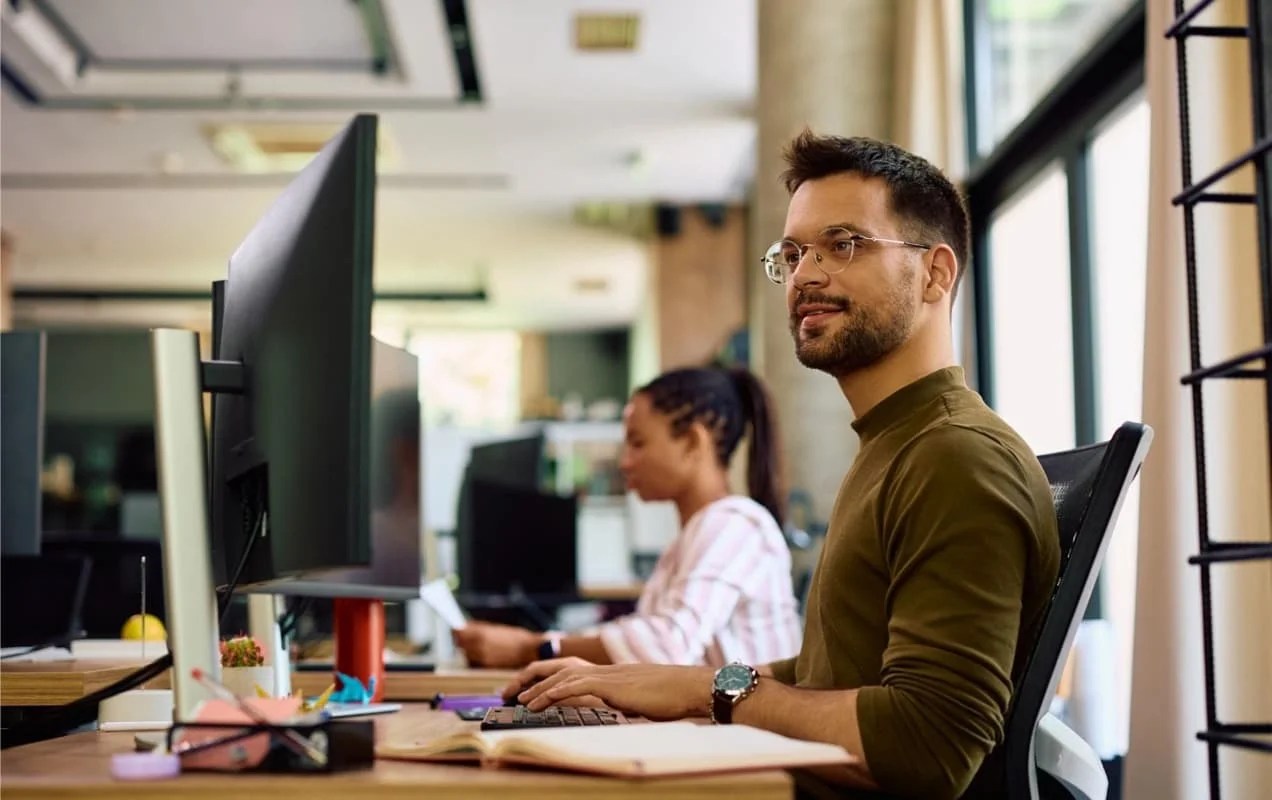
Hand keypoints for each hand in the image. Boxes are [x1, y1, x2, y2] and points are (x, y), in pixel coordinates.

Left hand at [452, 621, 539, 667]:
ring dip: (468, 649)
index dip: (456, 631)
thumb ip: (479, 628)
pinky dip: (475, 657)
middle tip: (465, 637)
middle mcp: (479, 646)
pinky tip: (484, 653)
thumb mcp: (496, 628)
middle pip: (460, 643)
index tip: (455, 629)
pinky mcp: (487, 666)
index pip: (459, 632)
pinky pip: (475, 661)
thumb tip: (464, 627)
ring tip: (478, 645)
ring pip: (466, 653)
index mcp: (481, 633)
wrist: (529, 650)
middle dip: (461, 640)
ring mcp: (482, 657)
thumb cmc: (515, 637)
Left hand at [510, 659, 714, 721]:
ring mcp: (609, 676)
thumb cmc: (675, 697)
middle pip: (560, 668)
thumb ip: (627, 704)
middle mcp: (607, 671)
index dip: (549, 678)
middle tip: (511, 692)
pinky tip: (540, 703)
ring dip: (538, 688)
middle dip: (533, 679)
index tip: (530, 690)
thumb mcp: (644, 702)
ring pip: (563, 677)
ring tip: (519, 700)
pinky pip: (575, 686)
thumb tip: (619, 713)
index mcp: (613, 675)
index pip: (572, 672)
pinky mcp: (612, 685)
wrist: (692, 688)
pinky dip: (553, 693)